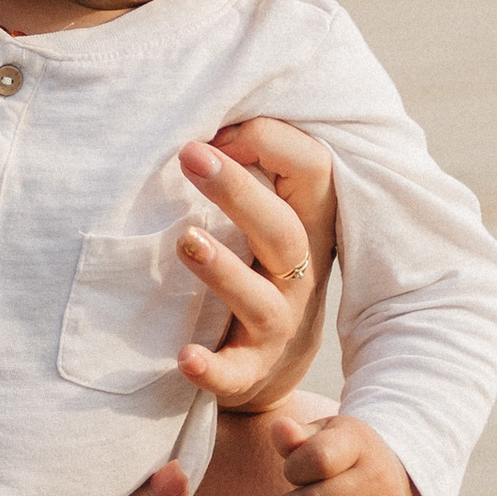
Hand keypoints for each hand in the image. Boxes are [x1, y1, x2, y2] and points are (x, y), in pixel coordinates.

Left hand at [175, 117, 336, 409]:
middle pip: (281, 230)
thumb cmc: (260, 270)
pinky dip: (211, 366)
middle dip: (237, 190)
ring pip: (260, 298)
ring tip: (185, 240)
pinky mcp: (250, 369)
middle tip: (189, 154)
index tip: (216, 132)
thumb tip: (204, 124)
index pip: (311, 171)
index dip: (270, 143)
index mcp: (306, 227)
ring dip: (223, 270)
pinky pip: (234, 371)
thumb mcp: (269, 219)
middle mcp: (298, 275)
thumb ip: (252, 170)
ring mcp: (278, 324)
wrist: (270, 367)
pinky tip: (185, 356)